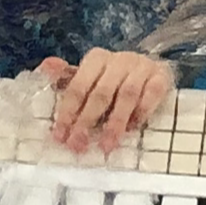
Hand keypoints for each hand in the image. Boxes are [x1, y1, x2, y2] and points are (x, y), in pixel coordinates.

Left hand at [38, 48, 173, 154]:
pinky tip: (133, 130)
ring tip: (106, 146)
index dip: (68, 112)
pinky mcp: (161, 76)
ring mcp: (141, 67)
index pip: (78, 86)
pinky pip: (151, 95)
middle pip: (100, 93)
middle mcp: (118, 60)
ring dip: (115, 123)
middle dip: (87, 121)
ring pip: (126, 95)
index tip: (60, 136)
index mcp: (97, 59)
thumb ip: (68, 77)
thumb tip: (44, 68)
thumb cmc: (115, 76)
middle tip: (78, 145)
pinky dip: (141, 112)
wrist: (153, 66)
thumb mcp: (90, 76)